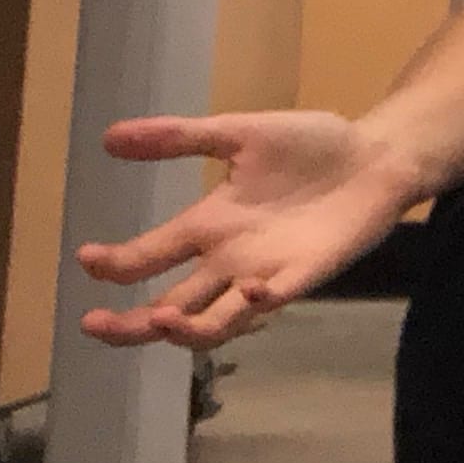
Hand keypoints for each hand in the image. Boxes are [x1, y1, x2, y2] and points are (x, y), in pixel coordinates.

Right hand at [74, 113, 419, 351]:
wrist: (376, 154)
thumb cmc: (310, 145)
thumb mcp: (240, 133)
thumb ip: (181, 137)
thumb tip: (109, 136)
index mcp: (209, 225)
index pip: (149, 257)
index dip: (115, 264)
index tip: (87, 258)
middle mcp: (229, 258)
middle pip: (169, 307)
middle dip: (129, 324)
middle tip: (94, 324)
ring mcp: (265, 271)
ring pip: (214, 322)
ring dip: (186, 329)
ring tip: (161, 319)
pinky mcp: (306, 273)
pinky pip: (276, 300)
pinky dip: (259, 303)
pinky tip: (249, 289)